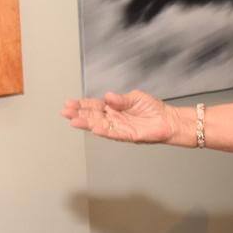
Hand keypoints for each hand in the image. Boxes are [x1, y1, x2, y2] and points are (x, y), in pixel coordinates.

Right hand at [61, 90, 180, 143]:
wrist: (167, 120)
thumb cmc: (153, 109)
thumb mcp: (135, 97)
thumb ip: (121, 99)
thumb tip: (108, 96)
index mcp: (114, 107)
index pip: (94, 106)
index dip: (82, 104)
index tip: (69, 103)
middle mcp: (113, 118)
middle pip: (92, 116)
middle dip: (78, 113)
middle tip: (65, 111)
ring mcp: (119, 127)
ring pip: (99, 125)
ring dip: (86, 123)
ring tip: (73, 120)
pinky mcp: (127, 135)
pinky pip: (113, 133)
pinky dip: (103, 131)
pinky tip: (93, 128)